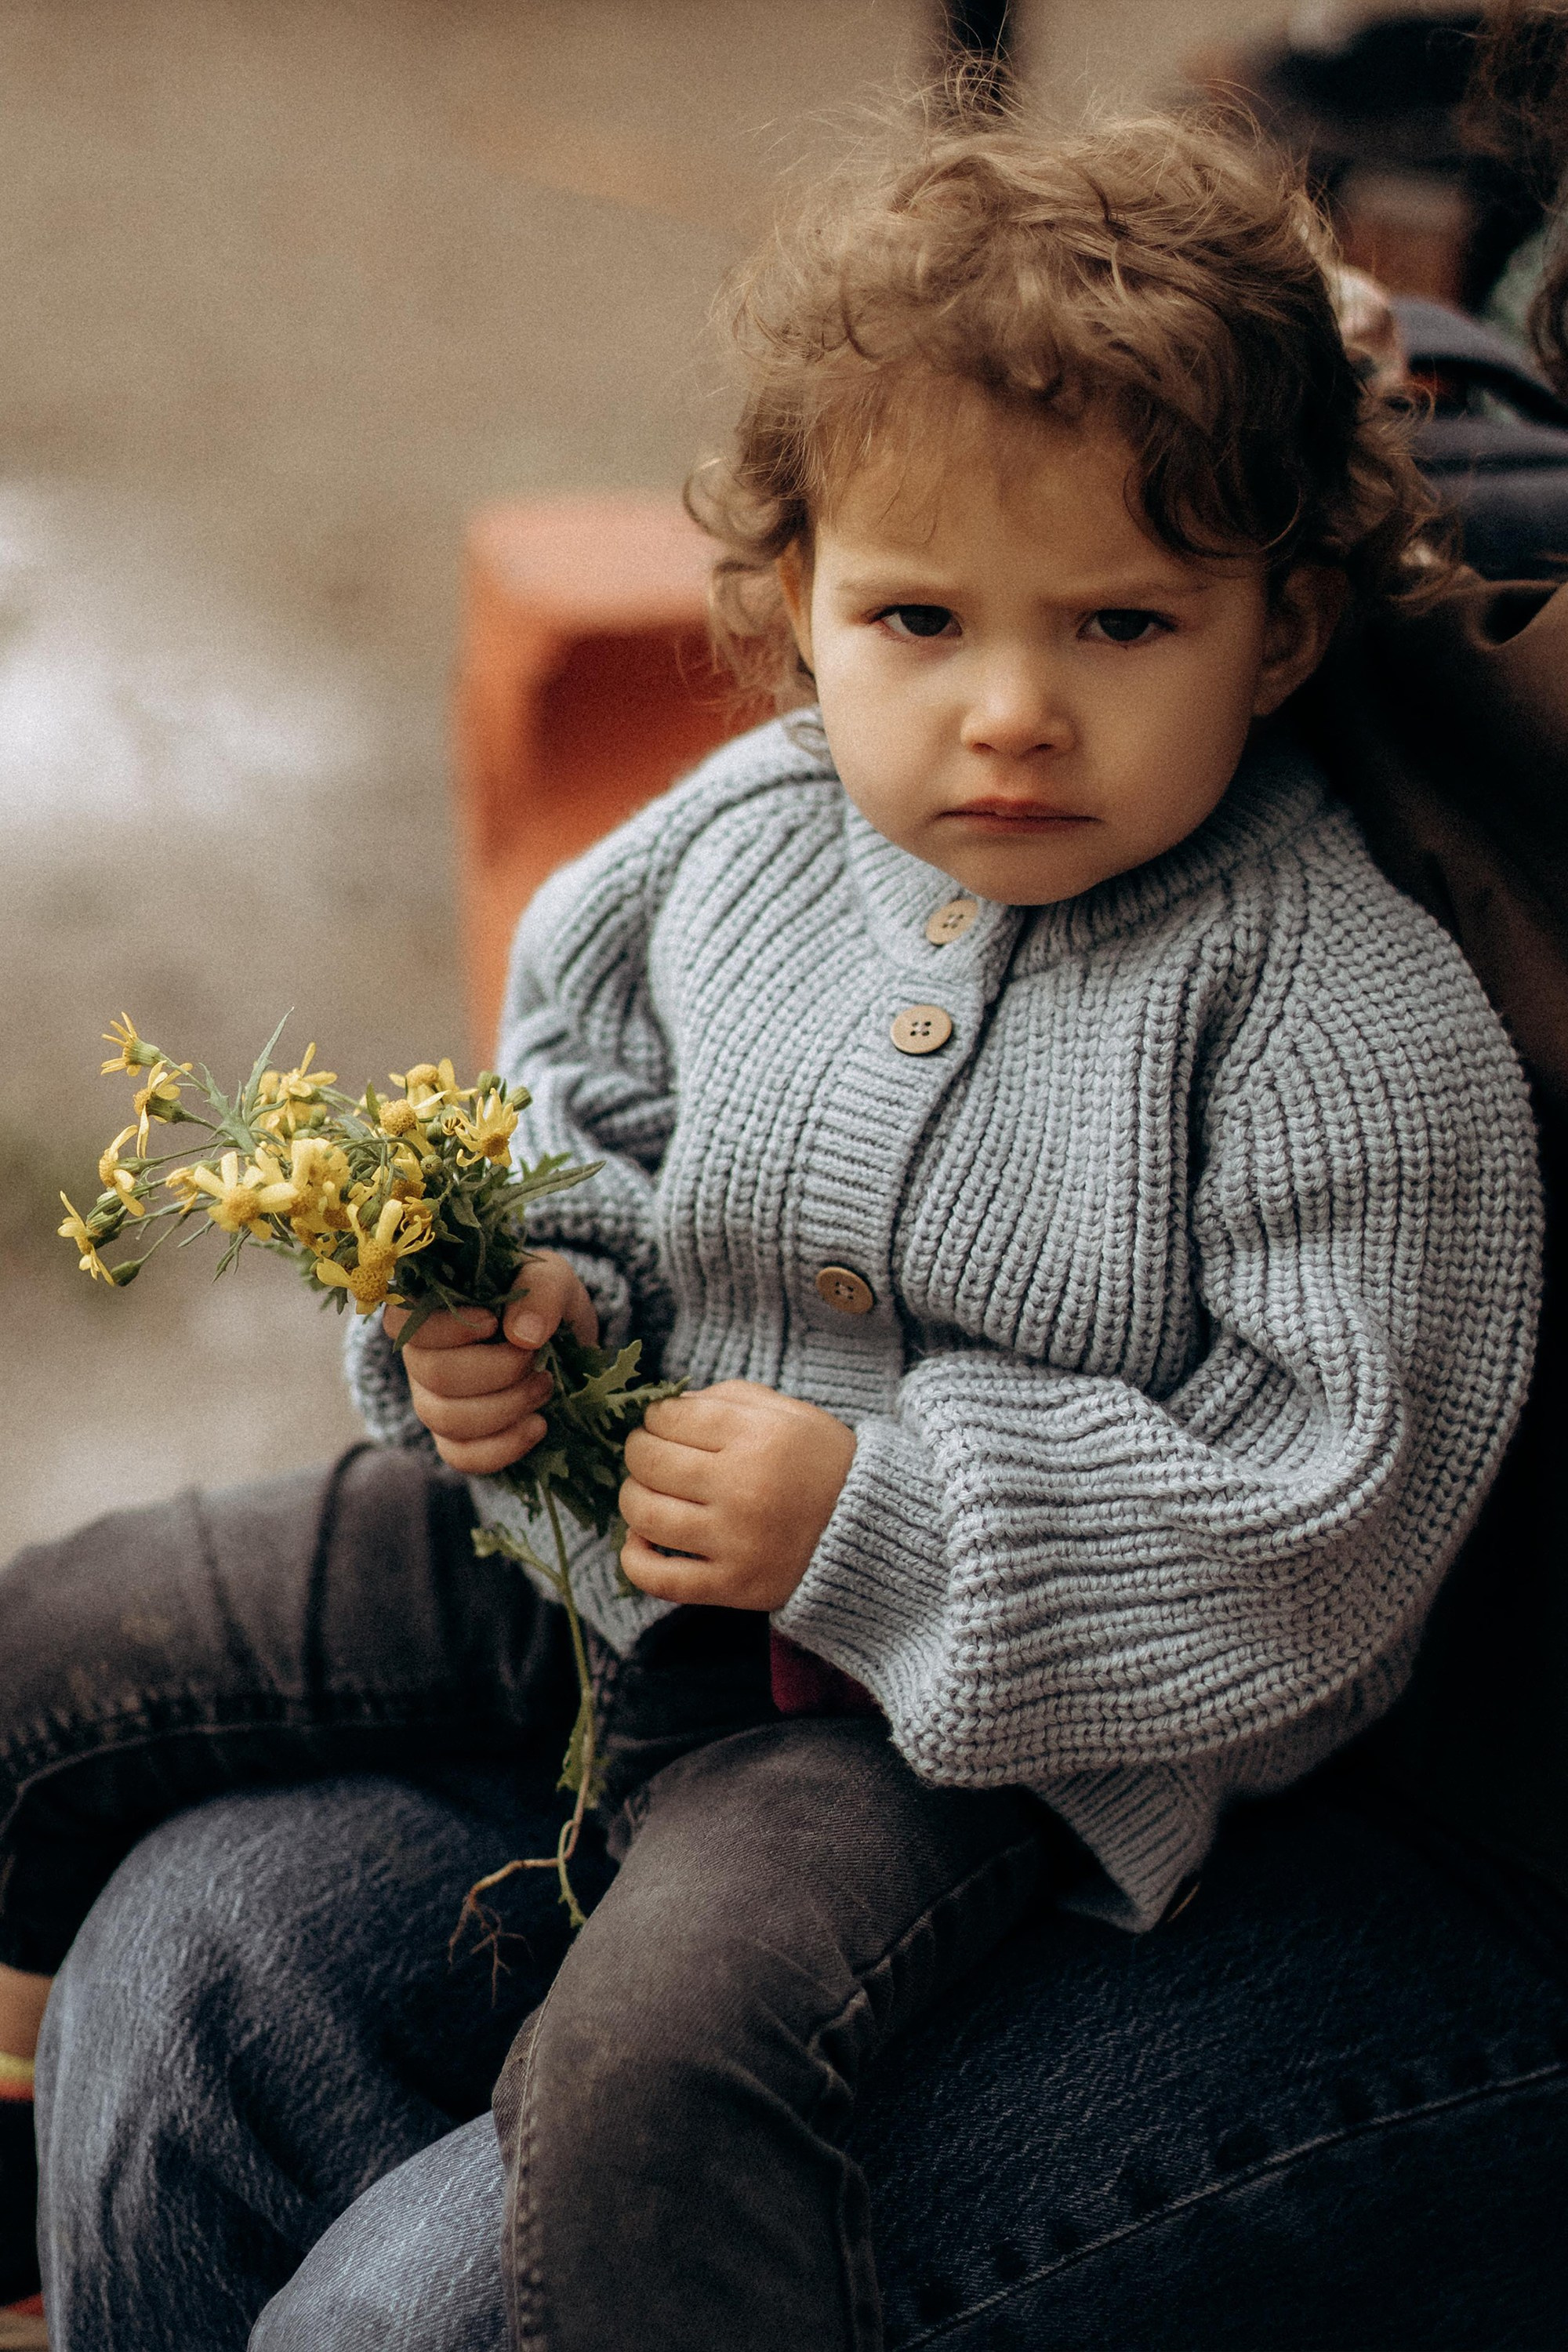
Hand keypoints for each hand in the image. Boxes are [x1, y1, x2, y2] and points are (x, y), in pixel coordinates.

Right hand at [383, 1252, 596, 1475]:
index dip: (443, 1328)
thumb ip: (541, 1291)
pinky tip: (537, 1425)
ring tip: (544, 1387)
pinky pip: (461, 1456)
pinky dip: (504, 1446)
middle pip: (433, 1375)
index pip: (401, 1322)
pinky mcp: (456, 1440)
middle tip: (535, 1360)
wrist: (566, 1350)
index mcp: (432, 1310)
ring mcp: (434, 1401)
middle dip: (498, 1371)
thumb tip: (523, 1335)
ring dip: (506, 1406)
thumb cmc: (545, 1307)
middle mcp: (423, 1357)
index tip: (493, 1323)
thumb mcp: (554, 1280)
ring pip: (445, 1419)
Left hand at [619, 1380, 855, 1610]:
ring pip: (643, 1514)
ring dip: (633, 1497)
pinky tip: (642, 1539)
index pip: (667, 1417)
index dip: (655, 1417)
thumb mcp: (790, 1413)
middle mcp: (744, 1487)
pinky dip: (633, 1557)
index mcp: (759, 1436)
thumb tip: (664, 1408)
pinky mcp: (732, 1586)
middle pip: (648, 1461)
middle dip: (640, 1451)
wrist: (872, 1534)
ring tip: (650, 1492)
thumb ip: (726, 1399)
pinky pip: (656, 1577)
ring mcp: (735, 1541)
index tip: (665, 1425)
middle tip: (653, 1454)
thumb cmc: (823, 1464)